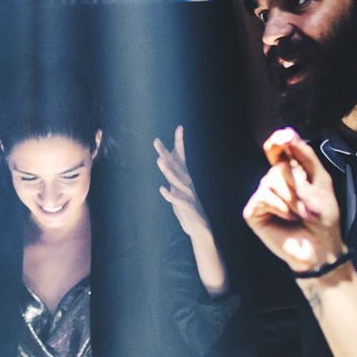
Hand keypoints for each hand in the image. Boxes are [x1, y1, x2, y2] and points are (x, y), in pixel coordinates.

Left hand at [154, 125, 210, 241]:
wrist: (200, 228)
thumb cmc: (187, 207)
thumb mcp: (178, 188)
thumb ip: (173, 174)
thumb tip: (166, 158)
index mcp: (185, 178)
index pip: (181, 157)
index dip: (179, 143)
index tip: (180, 128)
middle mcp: (187, 184)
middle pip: (176, 166)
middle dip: (165, 153)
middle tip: (156, 141)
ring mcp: (188, 195)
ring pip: (177, 181)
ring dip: (168, 171)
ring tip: (159, 161)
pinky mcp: (187, 208)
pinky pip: (178, 200)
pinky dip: (170, 195)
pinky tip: (162, 190)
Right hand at [242, 130, 345, 272]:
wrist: (320, 247)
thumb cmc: (323, 216)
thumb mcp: (321, 181)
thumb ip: (305, 156)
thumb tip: (286, 132)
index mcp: (291, 171)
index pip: (279, 148)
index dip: (278, 141)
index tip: (283, 138)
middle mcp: (274, 180)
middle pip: (278, 167)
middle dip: (297, 185)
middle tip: (308, 204)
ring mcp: (263, 195)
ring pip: (270, 181)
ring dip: (291, 199)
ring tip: (299, 214)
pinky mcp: (254, 211)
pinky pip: (263, 197)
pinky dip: (279, 207)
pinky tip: (288, 218)